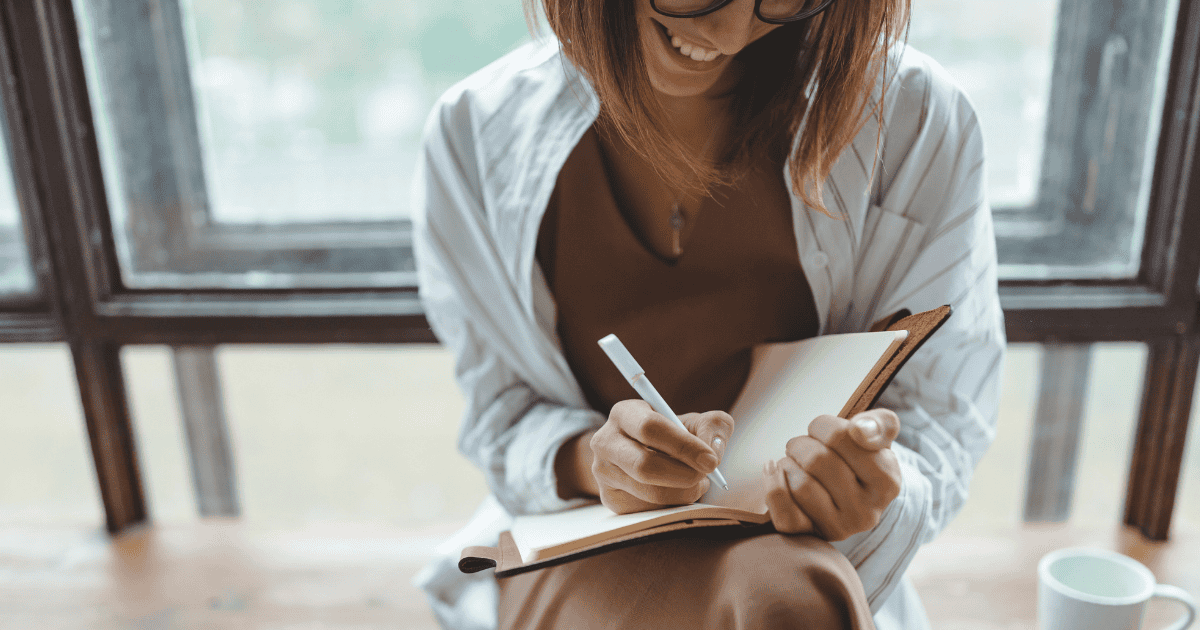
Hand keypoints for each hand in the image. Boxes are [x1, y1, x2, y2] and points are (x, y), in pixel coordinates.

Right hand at [590, 400, 733, 513]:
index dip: (684, 446)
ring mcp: (603, 472)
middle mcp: (605, 442)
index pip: (651, 428)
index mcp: (624, 413)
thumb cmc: (674, 436)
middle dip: (684, 475)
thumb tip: (713, 450)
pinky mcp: (610, 499)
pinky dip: (673, 506)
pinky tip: (678, 492)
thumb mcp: (695, 422)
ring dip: (683, 492)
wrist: (645, 454)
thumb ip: (713, 426)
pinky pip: (648, 511)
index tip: (711, 460)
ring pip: (650, 493)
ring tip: (696, 482)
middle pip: (645, 466)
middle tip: (707, 476)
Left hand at [764, 408, 901, 540]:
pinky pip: (784, 514)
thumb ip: (878, 424)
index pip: (839, 436)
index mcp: (887, 482)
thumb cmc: (861, 459)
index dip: (822, 425)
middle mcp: (867, 511)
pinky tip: (774, 471)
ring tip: (794, 461)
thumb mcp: (878, 438)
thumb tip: (860, 430)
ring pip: (800, 485)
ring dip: (788, 464)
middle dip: (801, 444)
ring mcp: (840, 528)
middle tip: (802, 444)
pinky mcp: (813, 536)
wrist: (852, 497)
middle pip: (816, 460)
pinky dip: (773, 487)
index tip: (821, 429)